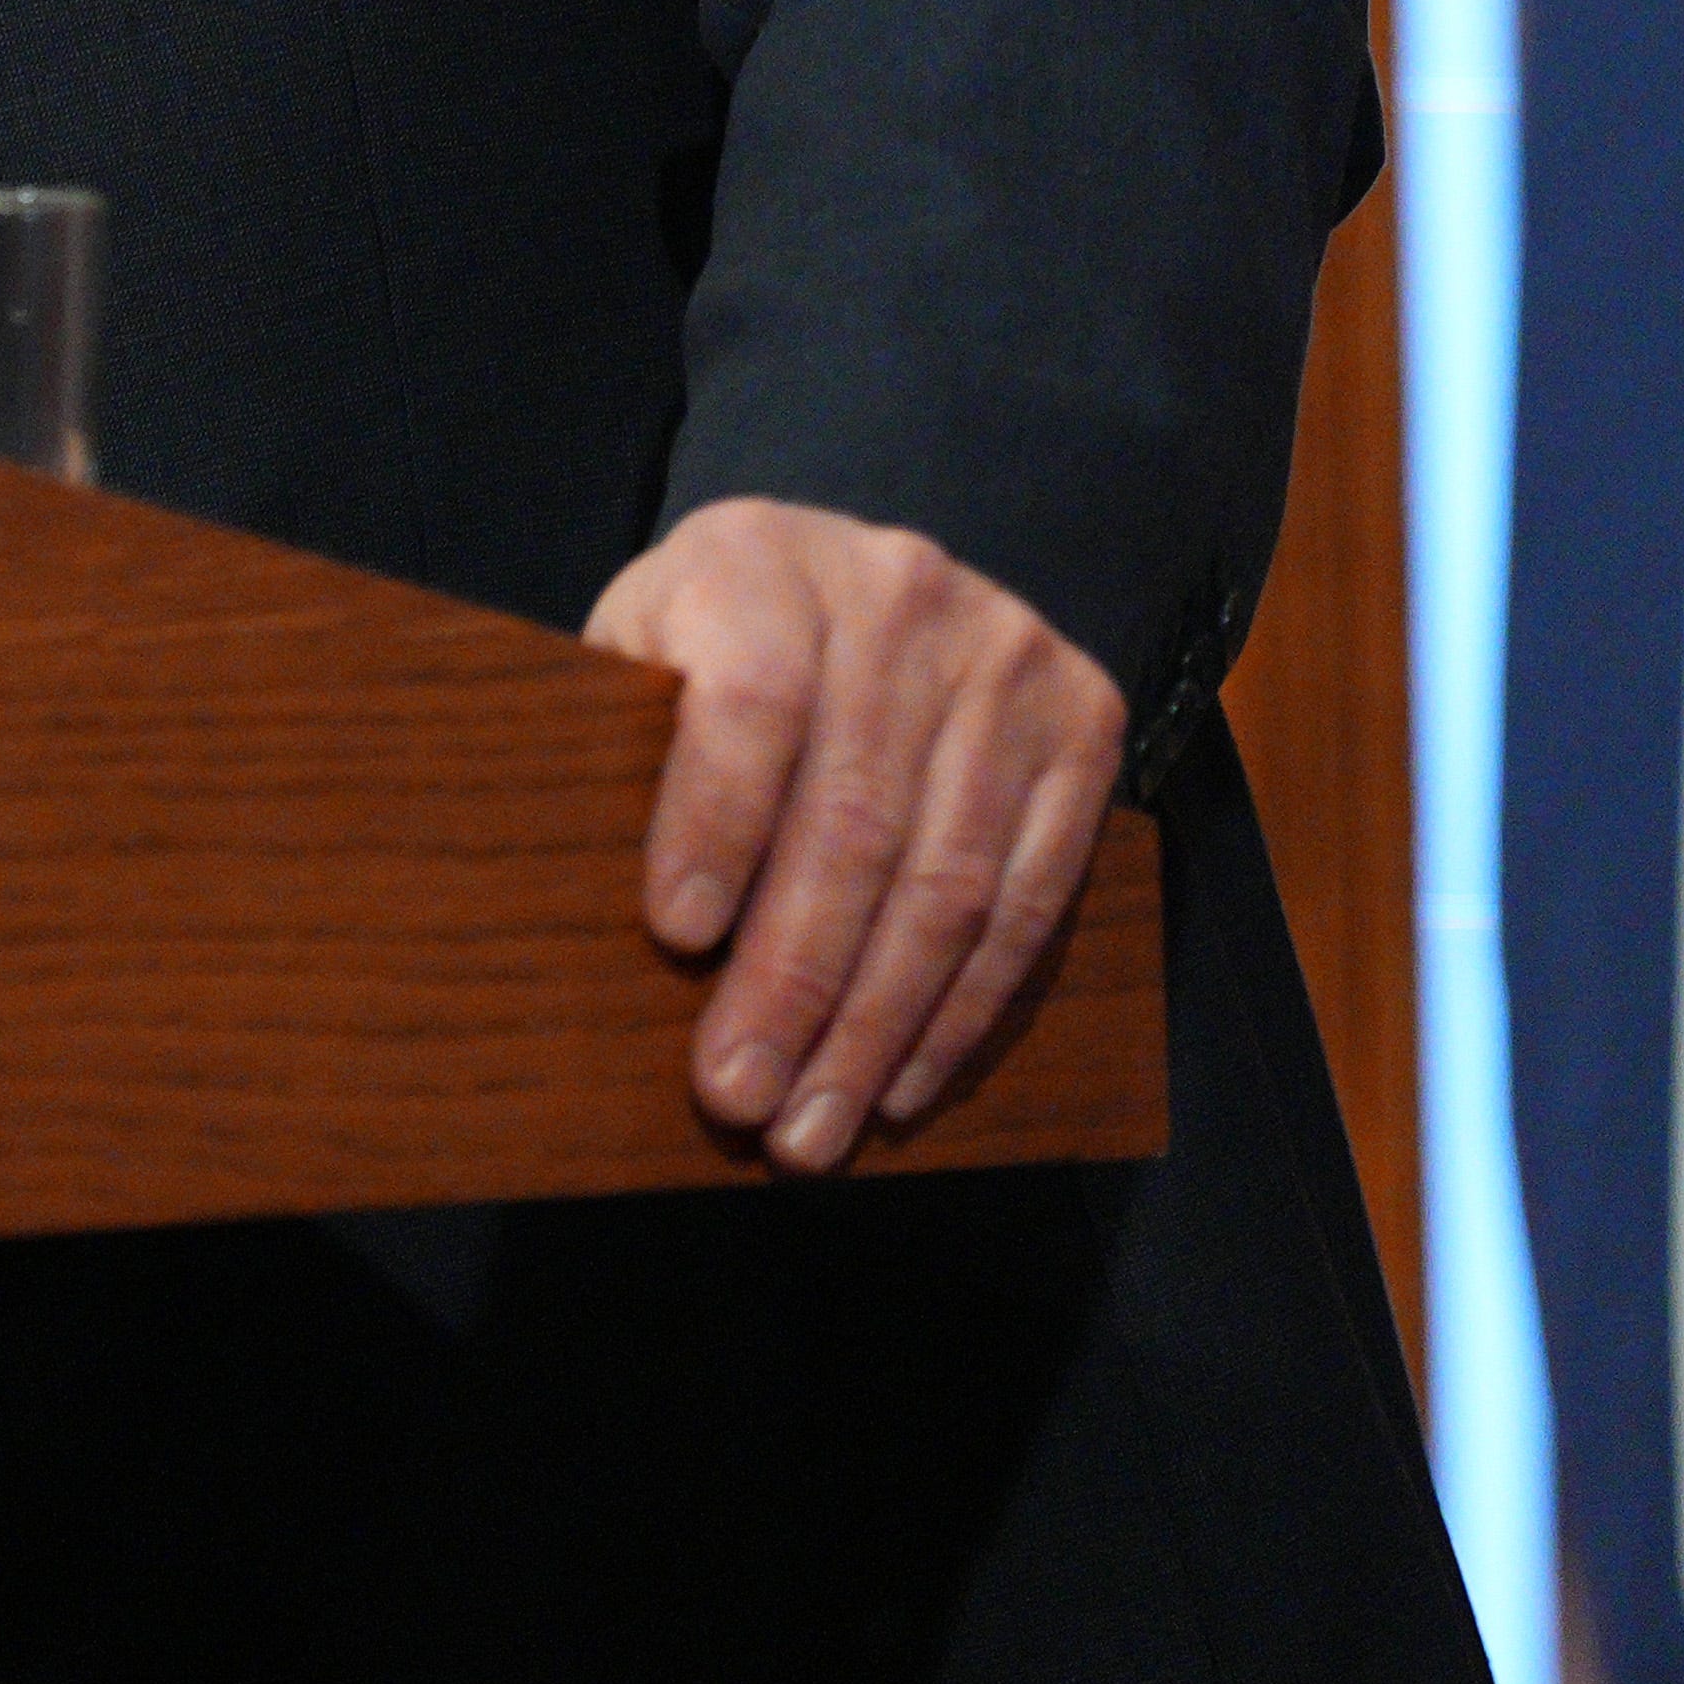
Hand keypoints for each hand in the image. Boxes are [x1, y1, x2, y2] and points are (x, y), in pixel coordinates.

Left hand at [582, 495, 1125, 1176]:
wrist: (854, 581)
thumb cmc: (711, 651)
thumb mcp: (640, 654)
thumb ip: (622, 748)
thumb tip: (600, 936)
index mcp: (759, 555)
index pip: (750, 692)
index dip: (717, 817)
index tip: (676, 936)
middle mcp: (897, 586)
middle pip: (853, 814)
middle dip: (793, 979)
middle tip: (738, 1096)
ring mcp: (1006, 651)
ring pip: (947, 877)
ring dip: (876, 1026)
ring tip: (813, 1128)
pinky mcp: (1083, 720)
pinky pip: (1031, 897)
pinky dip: (963, 1010)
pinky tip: (900, 1081)